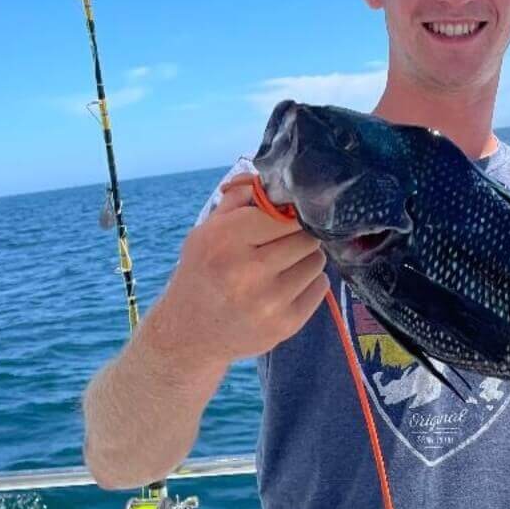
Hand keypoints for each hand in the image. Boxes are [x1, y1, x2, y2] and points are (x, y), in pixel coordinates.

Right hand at [149, 174, 328, 368]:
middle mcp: (246, 272)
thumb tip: (275, 176)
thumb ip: (240, 198)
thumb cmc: (202, 273)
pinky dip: (309, 281)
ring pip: (316, 260)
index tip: (285, 216)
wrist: (189, 333)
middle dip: (298, 234)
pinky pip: (320, 286)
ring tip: (283, 264)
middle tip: (284, 241)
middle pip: (305, 235)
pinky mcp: (286, 324)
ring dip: (305, 257)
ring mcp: (269, 302)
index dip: (288, 212)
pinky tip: (287, 285)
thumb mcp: (207, 230)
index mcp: (224, 240)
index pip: (283, 213)